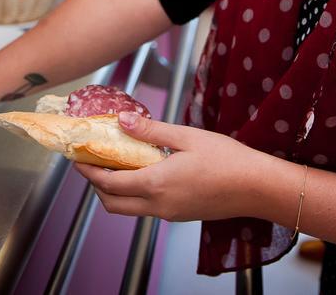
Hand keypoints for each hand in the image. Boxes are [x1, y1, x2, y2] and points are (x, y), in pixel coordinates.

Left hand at [73, 112, 277, 221]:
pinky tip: (143, 172)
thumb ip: (150, 130)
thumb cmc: (227, 160)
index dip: (89, 171)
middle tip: (92, 163)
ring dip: (115, 191)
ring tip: (115, 164)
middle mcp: (158, 205)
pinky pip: (147, 208)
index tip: (79, 157)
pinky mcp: (180, 215)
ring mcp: (169, 214)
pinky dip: (135, 194)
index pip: (109, 183)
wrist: (257, 187)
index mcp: (156, 184)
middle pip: (112, 204)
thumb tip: (121, 120)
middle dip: (96, 185)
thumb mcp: (186, 136)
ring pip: (129, 209)